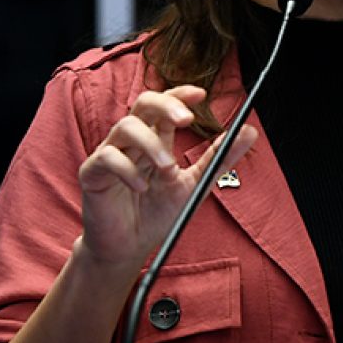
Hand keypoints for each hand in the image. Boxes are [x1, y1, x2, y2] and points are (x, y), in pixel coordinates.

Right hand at [76, 85, 256, 271]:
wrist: (130, 248)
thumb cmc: (158, 214)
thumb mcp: (196, 184)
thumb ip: (219, 158)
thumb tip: (250, 131)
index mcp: (156, 139)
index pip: (165, 104)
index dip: (180, 94)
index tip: (201, 95)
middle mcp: (133, 141)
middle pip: (143, 104)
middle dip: (165, 106)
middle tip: (186, 120)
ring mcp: (111, 154)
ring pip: (125, 127)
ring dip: (151, 144)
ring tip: (168, 168)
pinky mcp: (93, 173)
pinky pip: (106, 157)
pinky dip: (127, 169)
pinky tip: (142, 186)